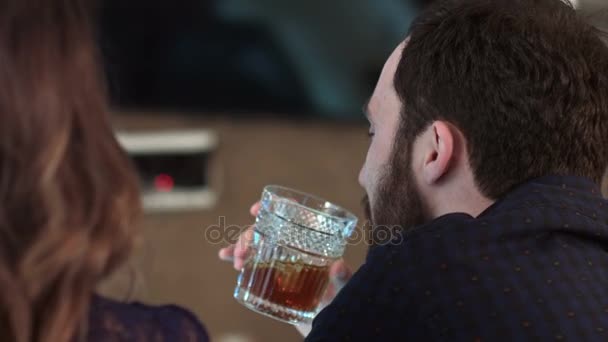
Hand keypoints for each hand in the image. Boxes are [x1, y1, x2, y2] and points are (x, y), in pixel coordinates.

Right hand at [218, 201, 352, 336]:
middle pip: (269, 228)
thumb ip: (343, 279)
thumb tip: (339, 265)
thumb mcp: (343, 291)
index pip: (296, 215)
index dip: (277, 206)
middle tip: (241, 252)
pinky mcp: (270, 274)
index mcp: (313, 242)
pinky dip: (235, 256)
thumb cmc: (338, 303)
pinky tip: (224, 256)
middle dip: (249, 235)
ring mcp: (280, 258)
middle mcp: (295, 245)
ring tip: (235, 260)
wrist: (324, 323)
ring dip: (240, 246)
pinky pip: (250, 260)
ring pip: (256, 242)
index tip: (256, 210)